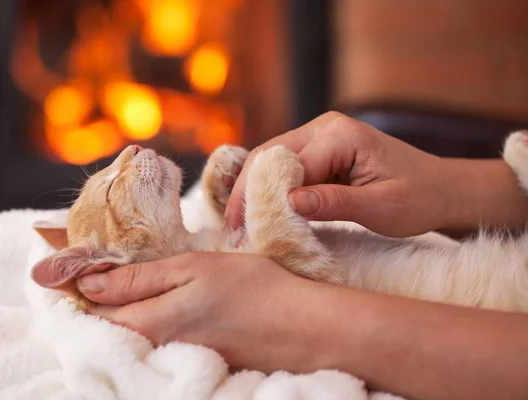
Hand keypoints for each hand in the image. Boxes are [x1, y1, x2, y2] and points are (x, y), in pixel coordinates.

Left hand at [76, 252, 336, 372]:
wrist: (301, 328)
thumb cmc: (251, 290)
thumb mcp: (193, 269)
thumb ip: (139, 279)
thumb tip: (89, 284)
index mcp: (148, 323)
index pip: (90, 312)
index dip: (76, 286)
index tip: (71, 264)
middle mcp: (152, 349)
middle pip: (108, 325)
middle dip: (97, 297)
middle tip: (102, 266)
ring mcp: (172, 358)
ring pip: (131, 332)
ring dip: (122, 306)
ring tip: (129, 278)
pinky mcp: (190, 359)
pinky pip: (154, 340)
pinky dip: (147, 318)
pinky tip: (162, 300)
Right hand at [225, 112, 449, 236]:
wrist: (441, 188)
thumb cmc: (419, 198)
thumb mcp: (381, 207)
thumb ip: (335, 203)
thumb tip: (288, 204)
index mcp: (340, 135)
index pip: (288, 166)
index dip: (265, 199)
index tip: (249, 233)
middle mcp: (324, 127)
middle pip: (268, 156)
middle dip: (247, 193)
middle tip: (231, 231)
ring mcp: (319, 135)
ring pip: (270, 160)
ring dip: (253, 191)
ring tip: (238, 226)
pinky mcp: (319, 150)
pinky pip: (284, 167)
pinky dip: (268, 189)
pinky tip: (256, 211)